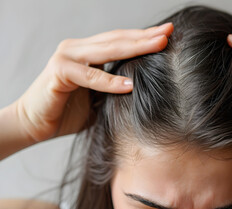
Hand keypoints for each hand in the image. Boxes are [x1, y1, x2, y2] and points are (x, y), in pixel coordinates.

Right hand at [16, 22, 173, 142]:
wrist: (33, 124)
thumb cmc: (66, 111)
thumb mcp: (98, 96)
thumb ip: (114, 86)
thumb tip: (142, 84)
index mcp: (87, 52)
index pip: (121, 40)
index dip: (144, 37)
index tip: (167, 34)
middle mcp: (77, 49)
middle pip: (118, 39)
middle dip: (145, 36)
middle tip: (169, 32)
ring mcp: (67, 57)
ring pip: (107, 50)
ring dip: (135, 48)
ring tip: (159, 45)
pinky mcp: (59, 72)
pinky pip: (90, 76)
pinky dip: (110, 82)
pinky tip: (129, 84)